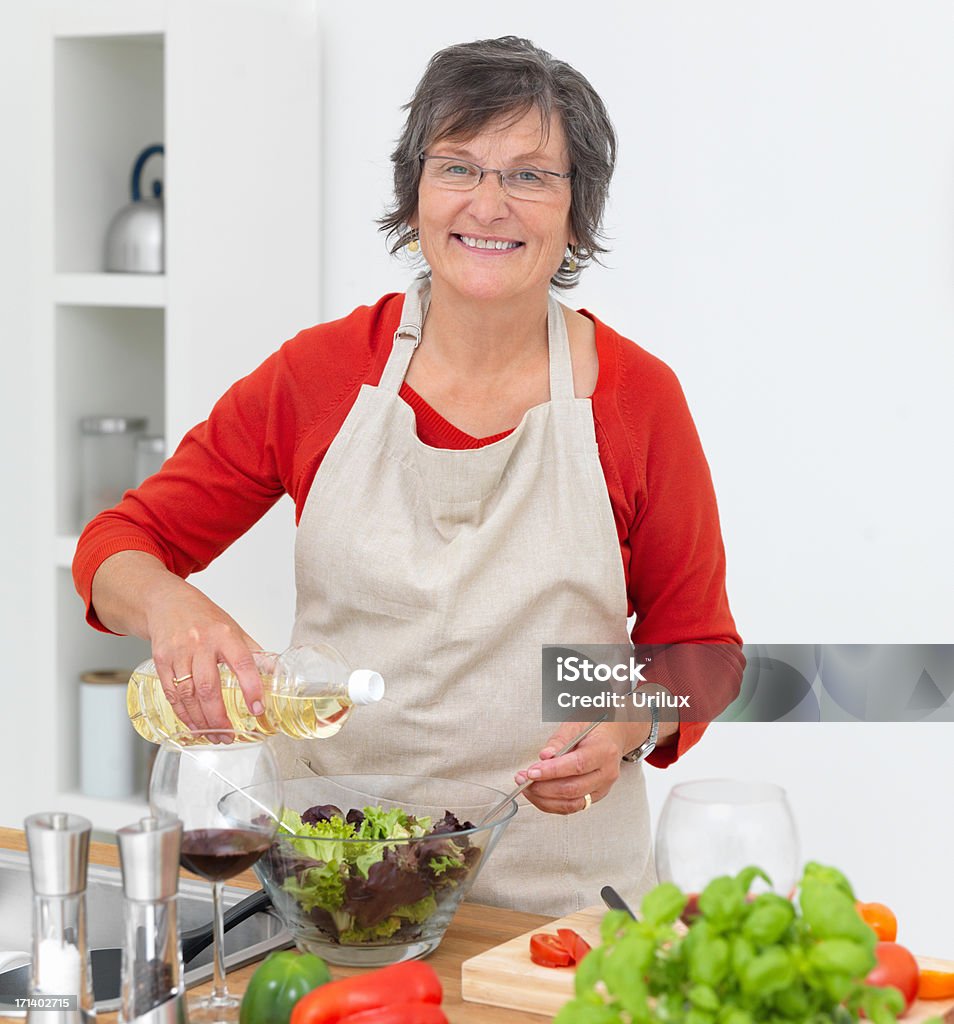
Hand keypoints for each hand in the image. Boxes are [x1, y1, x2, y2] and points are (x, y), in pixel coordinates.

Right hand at [144, 576, 263, 733]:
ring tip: (213, 736)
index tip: (257, 709)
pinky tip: (193, 725)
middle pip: (208, 687)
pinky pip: (172, 694)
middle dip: (219, 717)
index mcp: (225, 634)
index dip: (251, 687)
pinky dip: (183, 714)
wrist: (166, 602)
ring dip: (201, 721)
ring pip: (188, 695)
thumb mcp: (234, 628)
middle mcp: (200, 643)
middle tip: (229, 735)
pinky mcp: (160, 661)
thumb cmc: (203, 617)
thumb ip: (253, 652)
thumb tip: (275, 673)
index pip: (242, 662)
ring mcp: (178, 653)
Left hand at [513, 721, 650, 814]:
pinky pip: (572, 807)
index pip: (577, 766)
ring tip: (526, 787)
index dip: (552, 771)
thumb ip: (559, 740)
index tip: (532, 772)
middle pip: (573, 788)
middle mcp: (606, 773)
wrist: (613, 735)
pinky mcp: (594, 797)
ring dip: (544, 799)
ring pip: (571, 803)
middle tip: (523, 778)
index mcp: (604, 751)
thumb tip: (545, 756)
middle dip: (543, 787)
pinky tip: (538, 795)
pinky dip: (551, 804)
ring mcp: (602, 788)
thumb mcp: (576, 724)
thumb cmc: (594, 727)